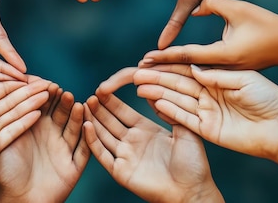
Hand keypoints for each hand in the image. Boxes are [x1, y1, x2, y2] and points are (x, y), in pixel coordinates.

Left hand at [0, 78, 88, 202]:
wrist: (18, 201)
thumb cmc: (7, 172)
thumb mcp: (6, 140)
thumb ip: (13, 118)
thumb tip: (15, 90)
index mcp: (36, 126)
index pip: (45, 104)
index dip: (47, 94)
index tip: (48, 84)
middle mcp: (53, 134)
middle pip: (62, 113)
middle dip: (64, 102)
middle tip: (63, 92)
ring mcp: (65, 149)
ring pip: (75, 128)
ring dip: (78, 116)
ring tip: (79, 104)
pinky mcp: (75, 164)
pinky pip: (85, 150)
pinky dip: (88, 138)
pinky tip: (89, 126)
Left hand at [0, 79, 49, 196]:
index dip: (10, 80)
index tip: (25, 73)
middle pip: (9, 98)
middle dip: (27, 89)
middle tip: (44, 80)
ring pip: (15, 112)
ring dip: (31, 103)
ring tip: (47, 93)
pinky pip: (13, 131)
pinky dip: (26, 122)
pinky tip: (38, 113)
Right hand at [85, 68, 223, 202]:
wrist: (193, 191)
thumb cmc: (193, 163)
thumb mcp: (184, 130)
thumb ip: (169, 110)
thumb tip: (154, 90)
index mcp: (147, 131)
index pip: (123, 112)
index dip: (112, 101)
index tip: (103, 87)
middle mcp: (133, 142)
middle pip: (110, 122)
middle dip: (99, 108)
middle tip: (90, 93)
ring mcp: (125, 157)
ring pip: (103, 135)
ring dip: (93, 120)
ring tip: (84, 105)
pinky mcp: (120, 171)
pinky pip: (102, 154)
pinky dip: (92, 140)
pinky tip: (87, 125)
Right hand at [136, 65, 277, 159]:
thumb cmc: (268, 98)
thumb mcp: (243, 79)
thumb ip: (217, 76)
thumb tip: (194, 68)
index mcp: (217, 80)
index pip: (187, 71)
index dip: (169, 65)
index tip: (151, 59)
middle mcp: (208, 95)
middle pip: (177, 85)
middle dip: (156, 78)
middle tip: (136, 72)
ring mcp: (207, 113)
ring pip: (177, 100)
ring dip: (158, 93)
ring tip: (139, 86)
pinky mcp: (207, 129)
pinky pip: (184, 119)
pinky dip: (169, 111)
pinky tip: (155, 102)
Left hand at [139, 0, 277, 69]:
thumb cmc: (267, 25)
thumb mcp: (238, 8)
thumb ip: (211, 5)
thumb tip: (194, 8)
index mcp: (223, 55)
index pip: (186, 56)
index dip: (164, 56)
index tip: (145, 58)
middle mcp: (222, 69)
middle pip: (184, 72)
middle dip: (161, 72)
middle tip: (137, 71)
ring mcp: (226, 73)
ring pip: (192, 75)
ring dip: (171, 74)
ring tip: (150, 72)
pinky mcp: (229, 73)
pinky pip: (202, 74)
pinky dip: (186, 73)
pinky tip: (173, 72)